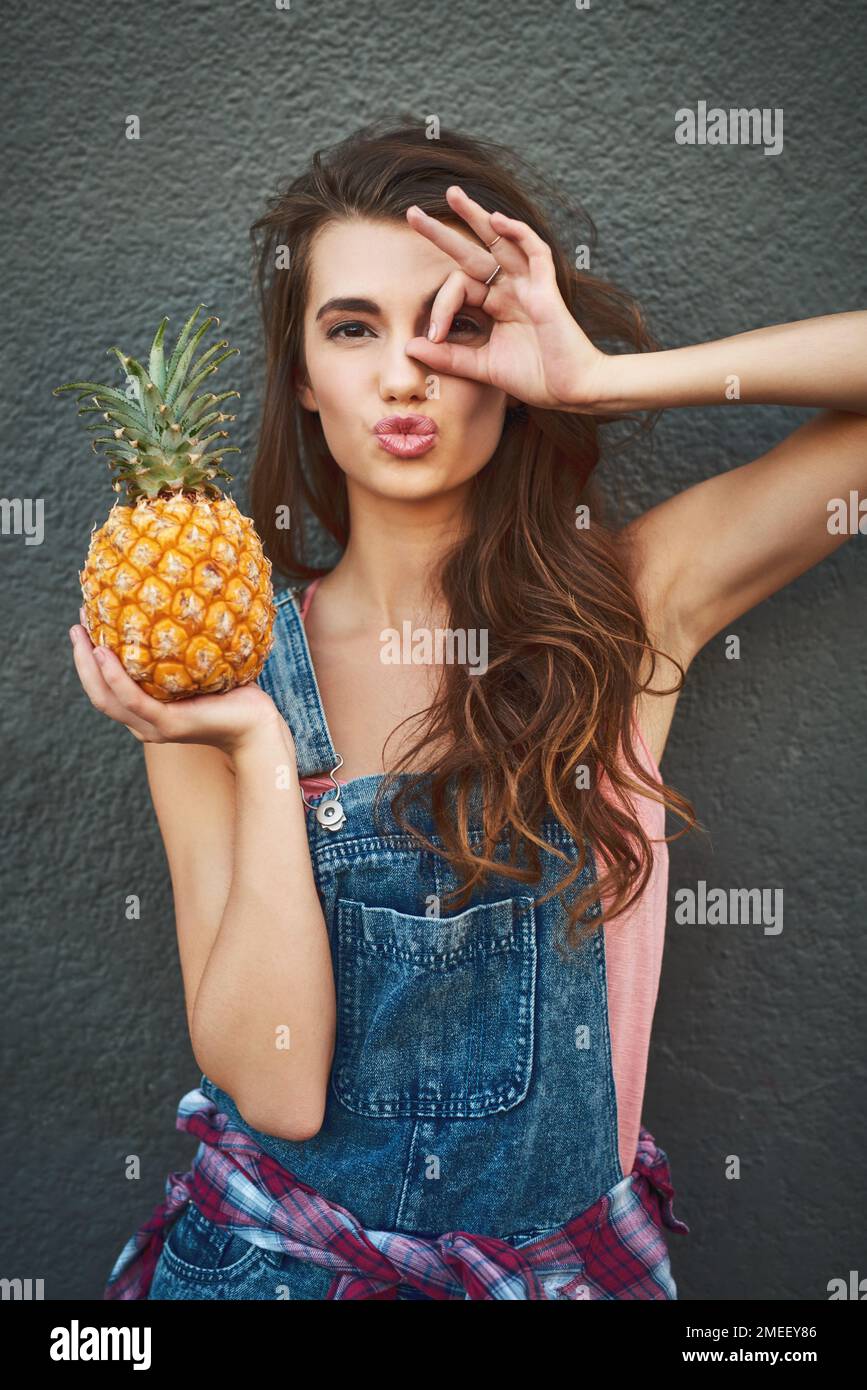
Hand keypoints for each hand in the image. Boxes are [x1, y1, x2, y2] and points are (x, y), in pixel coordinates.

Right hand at [69, 614, 284, 757]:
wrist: (258, 726)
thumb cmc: (234, 696)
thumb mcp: (200, 669)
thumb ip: (181, 649)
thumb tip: (176, 604)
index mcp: (148, 712)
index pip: (108, 688)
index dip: (90, 660)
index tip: (86, 625)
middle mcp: (145, 724)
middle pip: (99, 693)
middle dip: (81, 660)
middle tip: (76, 625)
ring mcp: (155, 727)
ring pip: (107, 698)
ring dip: (88, 665)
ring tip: (81, 635)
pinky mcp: (169, 724)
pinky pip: (133, 700)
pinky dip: (114, 677)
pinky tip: (104, 653)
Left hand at [403, 185, 608, 411]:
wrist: (572, 390)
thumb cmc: (535, 378)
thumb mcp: (482, 368)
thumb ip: (448, 357)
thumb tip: (409, 346)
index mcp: (496, 305)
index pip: (460, 287)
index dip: (441, 306)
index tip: (432, 335)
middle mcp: (510, 289)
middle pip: (473, 252)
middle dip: (443, 233)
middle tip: (412, 215)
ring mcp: (530, 285)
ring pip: (501, 241)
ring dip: (477, 216)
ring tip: (452, 194)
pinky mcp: (547, 289)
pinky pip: (534, 251)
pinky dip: (518, 233)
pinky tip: (497, 220)